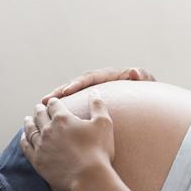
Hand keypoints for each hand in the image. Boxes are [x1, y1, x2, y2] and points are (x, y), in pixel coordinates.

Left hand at [21, 90, 115, 190]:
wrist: (89, 177)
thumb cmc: (99, 150)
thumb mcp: (103, 124)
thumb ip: (98, 105)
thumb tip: (94, 91)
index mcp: (63, 118)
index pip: (54, 104)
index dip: (54, 102)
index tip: (53, 102)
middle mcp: (48, 129)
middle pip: (40, 114)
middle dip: (40, 109)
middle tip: (39, 108)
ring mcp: (40, 145)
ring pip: (30, 129)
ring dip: (29, 122)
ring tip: (28, 119)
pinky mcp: (37, 160)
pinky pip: (26, 146)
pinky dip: (24, 139)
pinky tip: (24, 137)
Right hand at [41, 66, 155, 104]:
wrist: (148, 101)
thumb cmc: (148, 92)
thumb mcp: (147, 84)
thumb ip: (141, 77)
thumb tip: (134, 72)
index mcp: (109, 77)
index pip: (91, 78)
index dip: (78, 84)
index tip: (67, 91)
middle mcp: (99, 82)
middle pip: (76, 85)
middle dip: (60, 92)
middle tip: (45, 100)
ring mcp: (94, 92)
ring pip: (73, 95)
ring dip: (58, 100)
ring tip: (41, 107)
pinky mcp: (91, 103)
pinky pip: (76, 105)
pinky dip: (64, 110)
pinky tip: (52, 118)